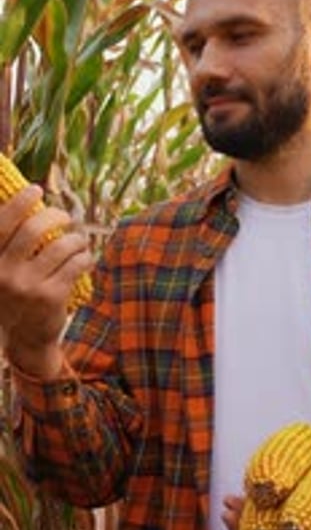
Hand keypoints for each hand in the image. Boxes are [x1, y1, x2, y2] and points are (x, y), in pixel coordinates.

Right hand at [0, 186, 92, 374]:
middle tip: (65, 217)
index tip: (37, 189)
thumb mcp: (2, 271)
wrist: (25, 340)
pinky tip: (85, 259)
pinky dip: (85, 256)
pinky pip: (76, 264)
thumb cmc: (15, 296)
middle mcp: (4, 273)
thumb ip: (9, 244)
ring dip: (76, 238)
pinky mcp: (50, 296)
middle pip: (34, 229)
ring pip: (61, 245)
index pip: (2, 223)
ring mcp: (27, 286)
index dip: (20, 202)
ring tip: (79, 241)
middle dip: (55, 216)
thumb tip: (28, 201)